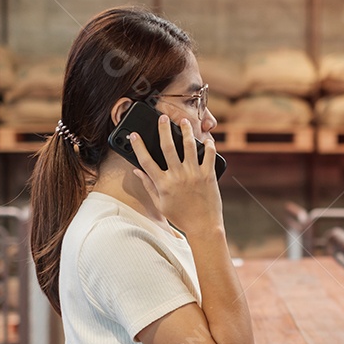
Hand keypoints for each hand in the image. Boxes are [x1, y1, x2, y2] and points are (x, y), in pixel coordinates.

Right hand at [129, 115, 222, 233]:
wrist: (203, 226)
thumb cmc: (180, 216)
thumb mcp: (160, 204)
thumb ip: (148, 186)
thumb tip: (137, 171)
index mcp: (163, 184)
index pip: (146, 161)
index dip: (138, 146)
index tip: (134, 135)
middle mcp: (177, 176)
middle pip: (167, 147)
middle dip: (163, 130)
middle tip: (162, 118)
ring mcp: (194, 174)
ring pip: (188, 146)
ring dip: (186, 131)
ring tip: (184, 122)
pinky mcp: (208, 175)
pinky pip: (209, 155)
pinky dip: (208, 145)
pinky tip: (206, 139)